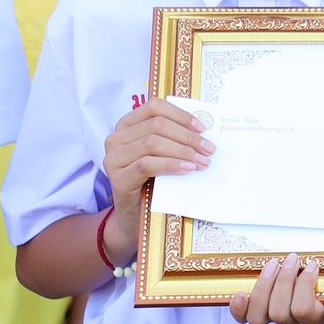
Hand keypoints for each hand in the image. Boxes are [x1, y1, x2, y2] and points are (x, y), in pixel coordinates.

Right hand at [102, 98, 214, 263]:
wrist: (135, 216)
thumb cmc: (153, 179)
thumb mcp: (163, 153)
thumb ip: (174, 136)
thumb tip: (204, 127)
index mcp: (127, 125)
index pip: (155, 107)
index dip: (181, 115)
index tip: (203, 128)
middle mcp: (116, 138)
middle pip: (157, 125)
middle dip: (187, 136)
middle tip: (209, 149)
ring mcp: (113, 159)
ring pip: (152, 143)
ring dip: (183, 151)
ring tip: (202, 161)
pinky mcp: (117, 179)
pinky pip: (147, 165)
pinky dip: (171, 164)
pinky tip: (187, 168)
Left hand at [229, 254, 323, 323]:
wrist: (320, 286)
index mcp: (314, 319)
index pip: (304, 310)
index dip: (305, 286)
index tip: (312, 264)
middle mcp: (292, 322)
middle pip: (279, 312)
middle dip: (284, 281)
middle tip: (292, 259)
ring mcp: (272, 318)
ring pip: (259, 316)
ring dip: (264, 287)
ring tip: (273, 265)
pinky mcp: (256, 312)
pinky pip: (243, 318)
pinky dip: (238, 309)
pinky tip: (239, 294)